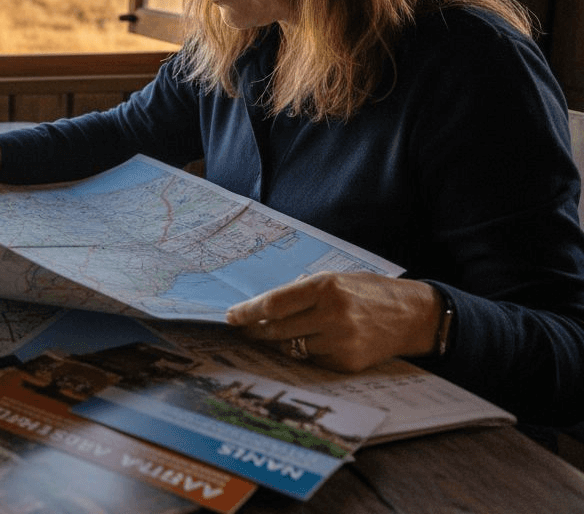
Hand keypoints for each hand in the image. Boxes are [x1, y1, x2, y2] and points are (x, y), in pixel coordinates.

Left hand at [225, 272, 442, 371]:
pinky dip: (304, 352)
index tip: (230, 317)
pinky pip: (311, 360)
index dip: (247, 312)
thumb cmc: (368, 292)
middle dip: (254, 331)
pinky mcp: (347, 363)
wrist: (413, 316)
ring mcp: (341, 342)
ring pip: (290, 348)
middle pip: (276, 330)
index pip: (273, 304)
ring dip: (277, 342)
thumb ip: (300, 292)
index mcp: (326, 287)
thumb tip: (261, 308)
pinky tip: (311, 341)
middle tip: (243, 329)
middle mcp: (333, 315)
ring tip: (273, 334)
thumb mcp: (335, 279)